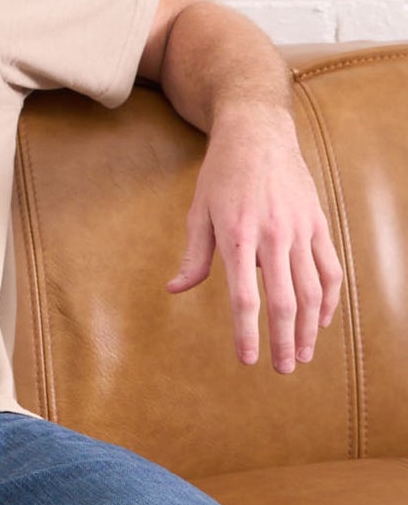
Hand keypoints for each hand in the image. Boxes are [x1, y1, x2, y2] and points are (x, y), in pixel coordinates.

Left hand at [165, 104, 341, 373]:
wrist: (258, 135)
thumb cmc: (221, 174)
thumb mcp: (198, 212)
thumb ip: (193, 256)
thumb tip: (175, 289)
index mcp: (237, 236)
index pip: (246, 297)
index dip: (247, 333)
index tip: (248, 360)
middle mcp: (273, 236)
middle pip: (285, 301)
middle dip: (285, 340)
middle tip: (283, 369)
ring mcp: (301, 231)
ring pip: (313, 290)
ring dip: (311, 327)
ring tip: (304, 354)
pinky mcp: (318, 224)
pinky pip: (330, 270)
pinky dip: (329, 298)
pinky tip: (322, 319)